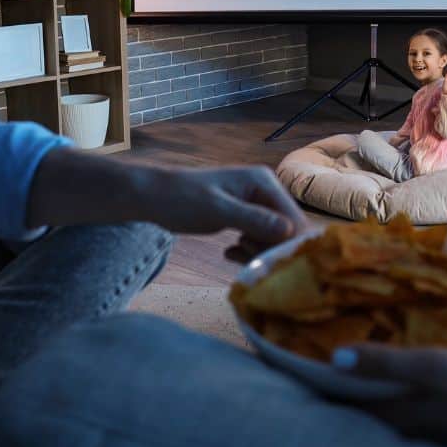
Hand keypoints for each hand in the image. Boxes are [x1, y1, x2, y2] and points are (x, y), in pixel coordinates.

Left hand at [137, 164, 310, 262]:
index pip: (293, 218)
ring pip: (272, 238)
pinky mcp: (245, 218)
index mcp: (263, 183)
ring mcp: (255, 205)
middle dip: (270, 249)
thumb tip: (289, 231)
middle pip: (286, 230)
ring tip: (233, 252)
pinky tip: (228, 254)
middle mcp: (265, 191)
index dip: (287, 244)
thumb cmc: (182, 198)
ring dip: (256, 251)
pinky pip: (258, 239)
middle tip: (245, 257)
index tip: (271, 263)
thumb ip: (253, 219)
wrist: (153, 197)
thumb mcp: (217, 210)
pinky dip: (246, 251)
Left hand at [334, 345, 446, 446]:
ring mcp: (428, 429)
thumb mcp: (430, 366)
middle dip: (349, 384)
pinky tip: (405, 374)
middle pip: (367, 405)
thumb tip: (333, 357)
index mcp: (396, 414)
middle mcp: (406, 428)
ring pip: (389, 406)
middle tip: (329, 355)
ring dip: (375, 386)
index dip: (328, 382)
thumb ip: (383, 362)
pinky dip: (401, 389)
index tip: (309, 360)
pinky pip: (412, 405)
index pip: (349, 401)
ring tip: (361, 359)